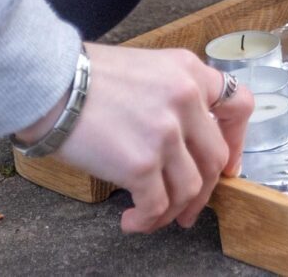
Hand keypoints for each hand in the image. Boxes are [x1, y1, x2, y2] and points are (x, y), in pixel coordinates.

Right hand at [28, 43, 250, 230]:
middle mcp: (185, 99)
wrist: (48, 84)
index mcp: (187, 70)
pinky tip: (130, 220)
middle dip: (203, 190)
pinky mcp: (142, 164)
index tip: (227, 163)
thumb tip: (182, 139)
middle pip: (215, 157)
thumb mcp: (143, 67)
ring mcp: (166, 133)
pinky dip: (147, 220)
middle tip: (187, 207)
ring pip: (190, 188)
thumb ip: (171, 95)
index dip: (238, 140)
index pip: (239, 104)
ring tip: (150, 216)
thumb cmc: (84, 77)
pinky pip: (157, 206)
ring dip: (172, 210)